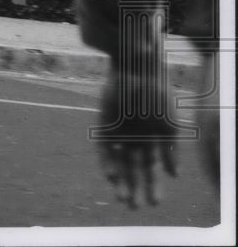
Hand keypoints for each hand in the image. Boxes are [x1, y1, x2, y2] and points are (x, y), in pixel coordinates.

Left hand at [95, 67, 177, 207]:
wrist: (137, 72)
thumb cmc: (156, 96)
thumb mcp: (168, 126)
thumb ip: (171, 151)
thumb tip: (175, 176)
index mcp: (150, 142)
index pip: (150, 171)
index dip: (152, 187)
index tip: (155, 203)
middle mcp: (133, 141)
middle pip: (133, 171)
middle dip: (134, 190)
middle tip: (134, 208)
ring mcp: (118, 135)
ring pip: (119, 165)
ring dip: (120, 182)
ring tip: (122, 200)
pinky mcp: (105, 127)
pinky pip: (105, 150)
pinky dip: (108, 163)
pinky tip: (111, 176)